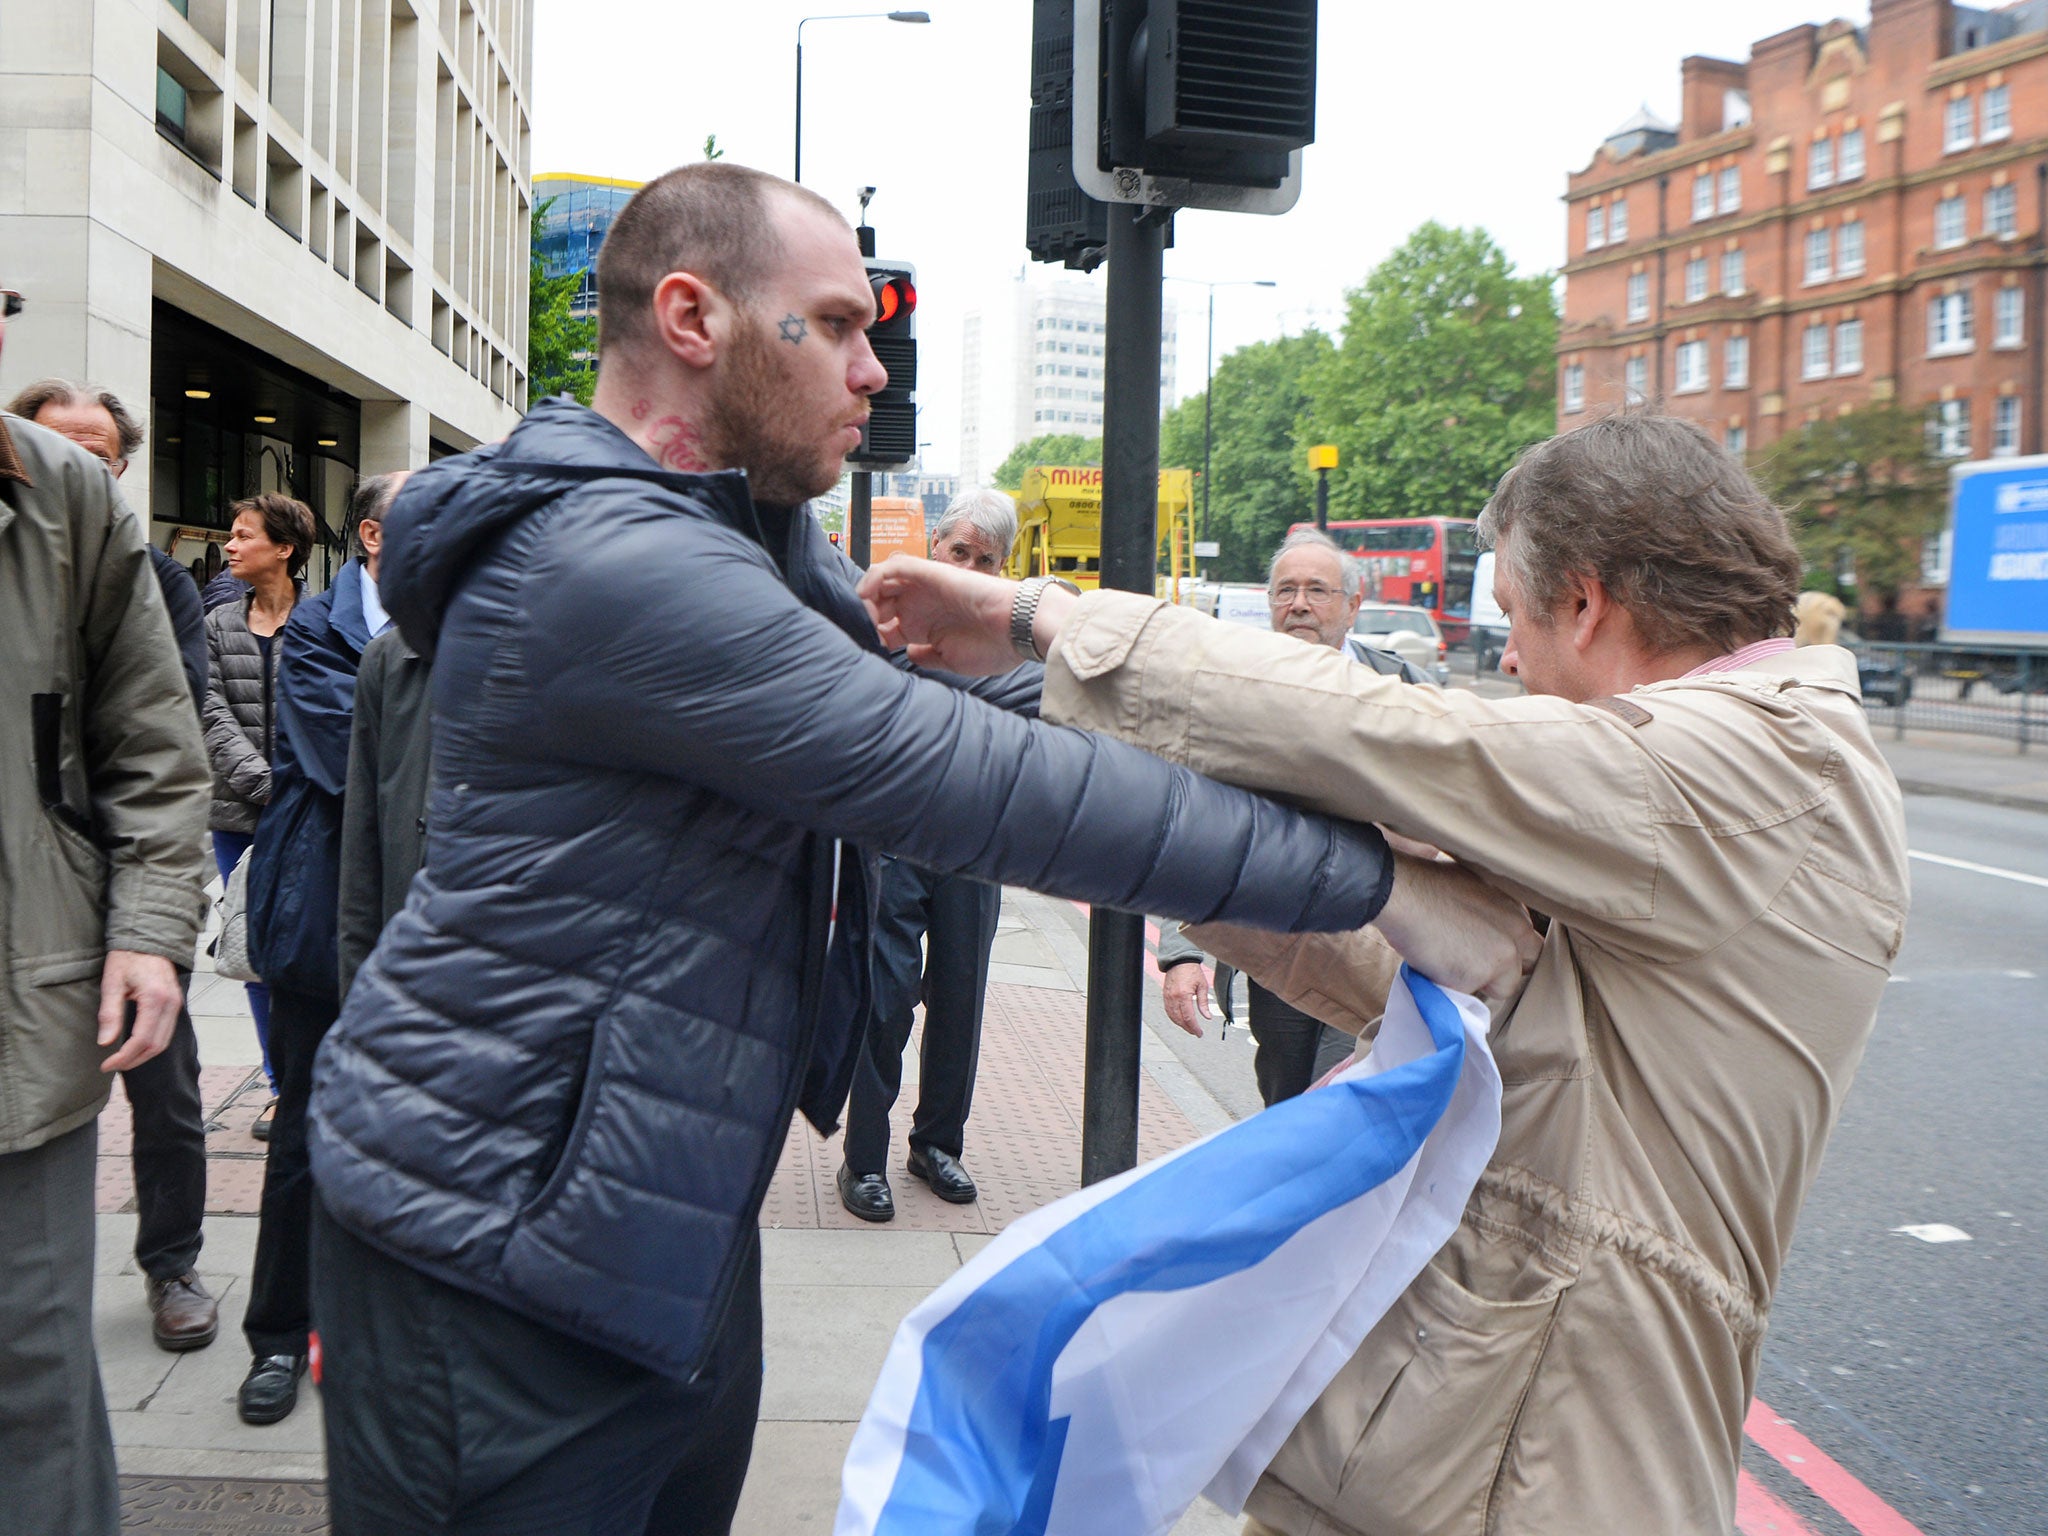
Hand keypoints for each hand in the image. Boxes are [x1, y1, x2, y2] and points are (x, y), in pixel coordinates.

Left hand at [98, 950, 182, 1072]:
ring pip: (164, 1042)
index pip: (142, 1039)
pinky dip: (151, 1045)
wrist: (148, 940)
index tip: (106, 1064)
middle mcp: (172, 1004)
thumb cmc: (128, 957)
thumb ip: (110, 1013)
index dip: (124, 1056)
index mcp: (156, 998)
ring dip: (143, 1055)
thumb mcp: (112, 983)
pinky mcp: (175, 1005)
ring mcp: (177, 1004)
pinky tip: (135, 1046)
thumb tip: (105, 1042)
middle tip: (112, 1065)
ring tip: (122, 1059)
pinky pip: (167, 1032)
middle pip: (156, 1045)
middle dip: (134, 1060)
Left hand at [858, 556, 1021, 674]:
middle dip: (865, 616)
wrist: (1017, 628)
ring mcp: (924, 588)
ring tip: (868, 617)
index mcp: (926, 626)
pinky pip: (893, 566)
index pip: (886, 625)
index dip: (872, 636)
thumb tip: (910, 653)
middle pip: (879, 602)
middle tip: (863, 633)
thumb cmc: (993, 647)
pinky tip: (869, 596)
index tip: (869, 651)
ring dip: (867, 597)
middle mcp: (922, 604)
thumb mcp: (952, 660)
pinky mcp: (928, 573)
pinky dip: (874, 577)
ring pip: (882, 581)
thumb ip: (928, 656)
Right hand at [1159, 962, 1210, 1036]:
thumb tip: (1207, 1016)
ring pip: (1172, 1017)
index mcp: (1184, 995)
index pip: (1189, 1017)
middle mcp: (1174, 997)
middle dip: (1188, 1028)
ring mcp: (1168, 997)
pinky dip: (1174, 1018)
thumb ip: (1204, 1003)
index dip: (1194, 1028)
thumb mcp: (1202, 986)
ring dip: (1180, 1024)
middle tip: (1195, 1032)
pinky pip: (1168, 1011)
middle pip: (1180, 1019)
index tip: (1199, 1033)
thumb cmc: (1192, 971)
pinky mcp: (1165, 995)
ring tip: (1189, 1028)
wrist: (1180, 961)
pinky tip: (1180, 1020)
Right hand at [1369, 854, 1540, 1012]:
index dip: (1509, 952)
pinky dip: (1456, 987)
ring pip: (1502, 988)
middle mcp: (1517, 931)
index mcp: (1516, 908)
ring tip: (1450, 964)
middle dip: (1505, 972)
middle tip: (1475, 966)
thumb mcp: (1471, 886)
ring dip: (1480, 982)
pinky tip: (1437, 966)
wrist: (1401, 893)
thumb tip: (1480, 926)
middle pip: (1526, 968)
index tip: (1489, 954)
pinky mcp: (1481, 974)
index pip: (1529, 943)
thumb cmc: (1424, 883)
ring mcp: (1503, 955)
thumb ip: (1488, 909)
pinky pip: (1473, 994)